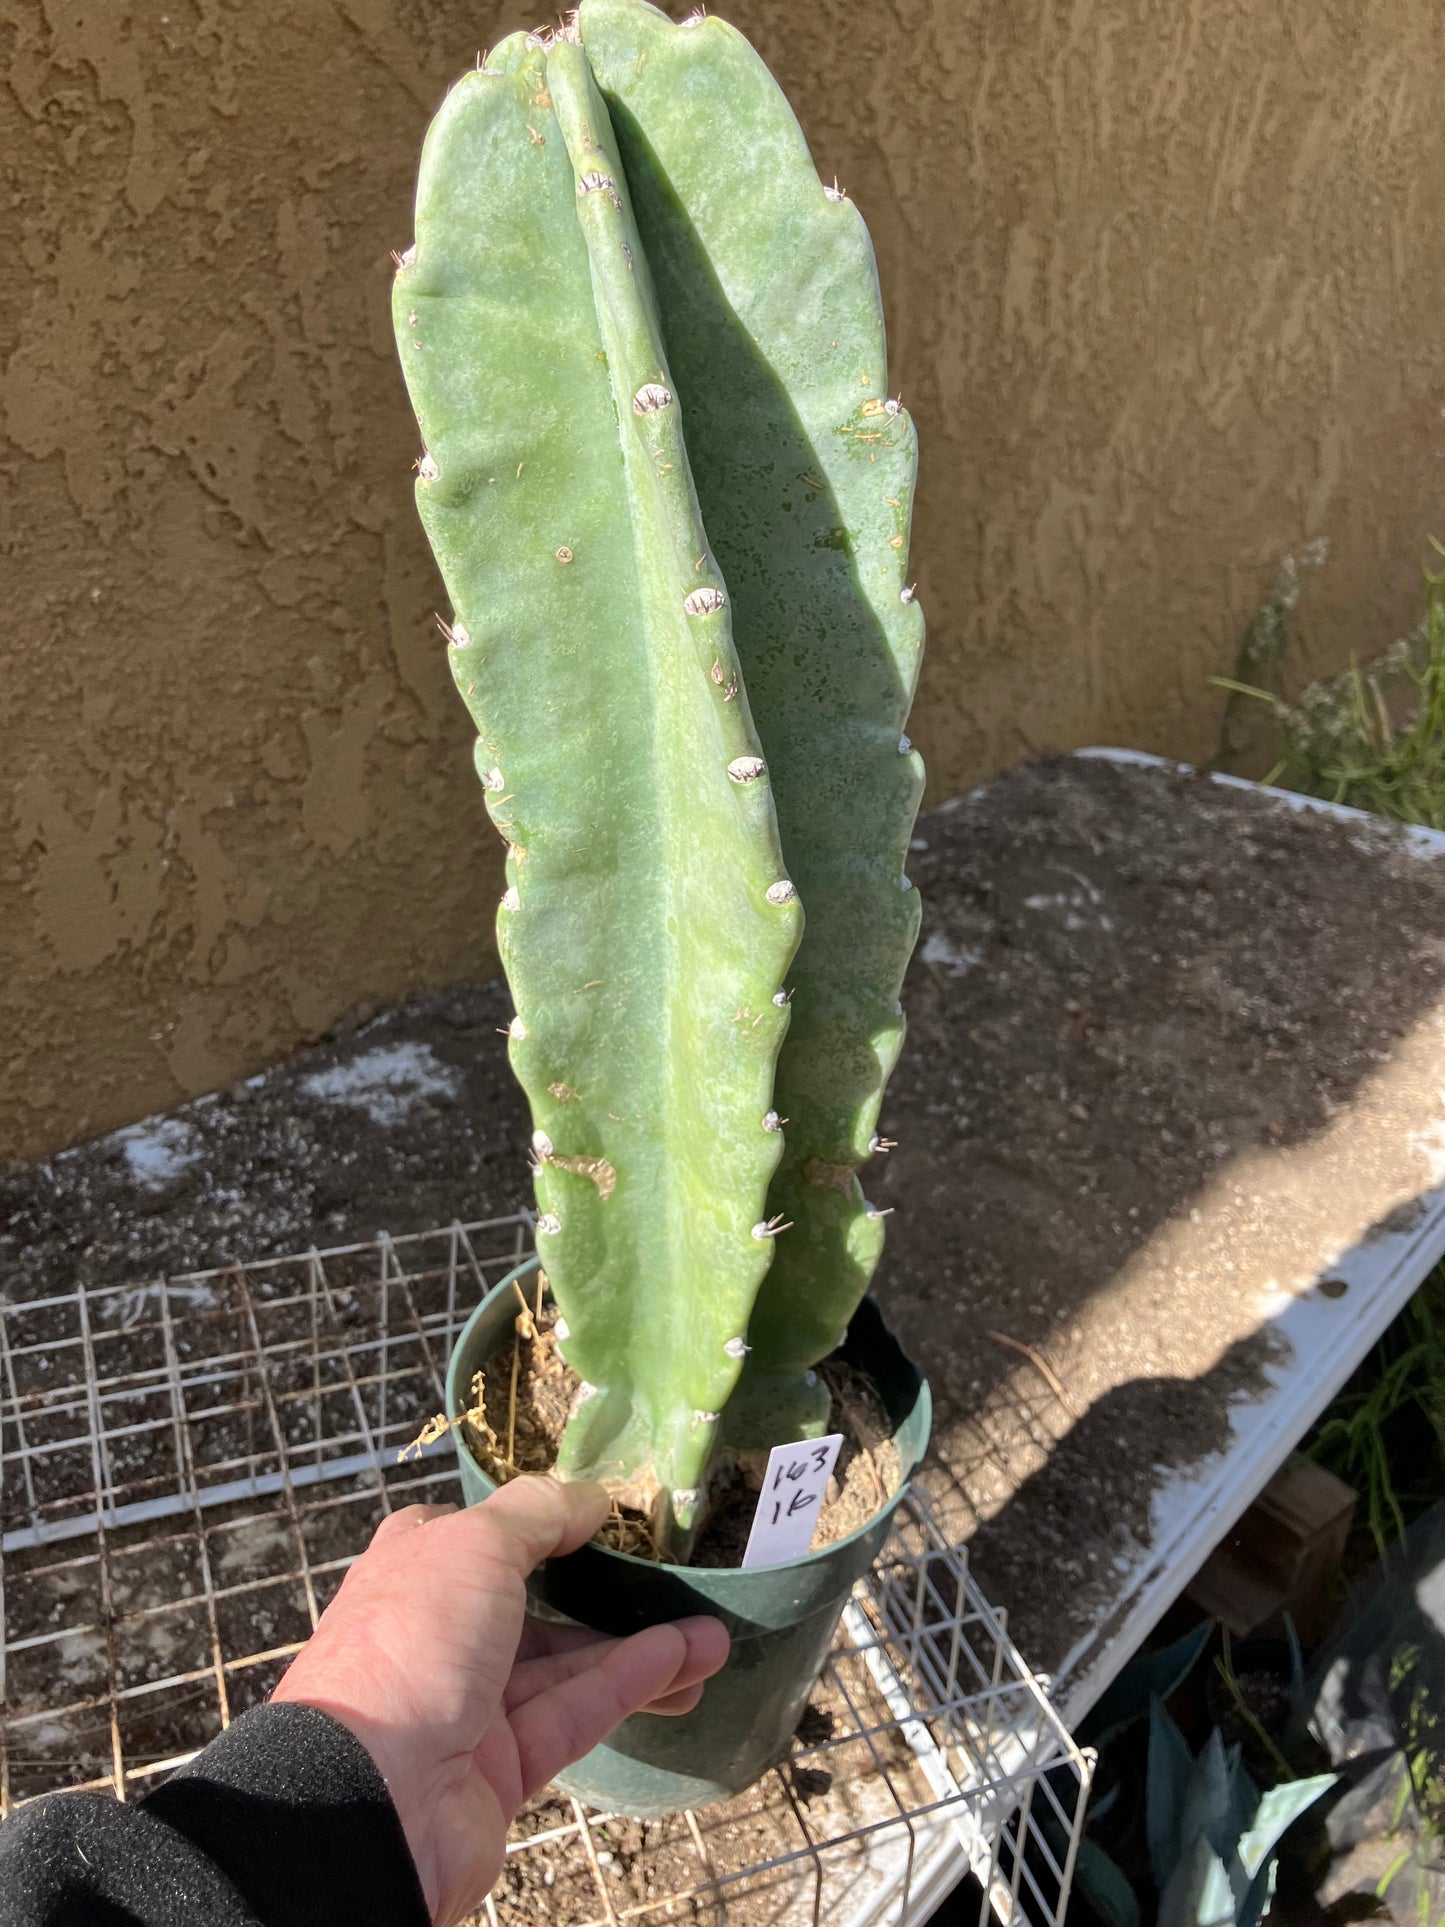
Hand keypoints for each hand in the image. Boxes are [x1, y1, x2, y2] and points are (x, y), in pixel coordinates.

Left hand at [271, 1477, 728, 1926]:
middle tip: (680, 1578)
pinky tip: (688, 1660)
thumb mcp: (474, 1543)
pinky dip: (632, 1684)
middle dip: (610, 1592)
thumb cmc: (411, 1641)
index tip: (611, 1512)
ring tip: (715, 1634)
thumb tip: (591, 1495)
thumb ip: (538, 1513)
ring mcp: (472, 1705)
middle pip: (539, 1603)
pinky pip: (578, 1713)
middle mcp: (442, 1632)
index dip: (546, 1521)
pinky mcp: (505, 1767)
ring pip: (569, 1664)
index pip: (487, 1535)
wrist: (370, 1799)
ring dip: (642, 1646)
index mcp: (418, 1568)